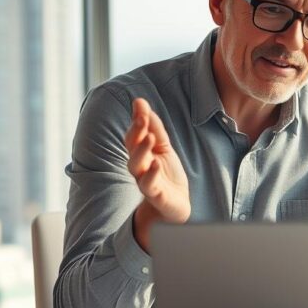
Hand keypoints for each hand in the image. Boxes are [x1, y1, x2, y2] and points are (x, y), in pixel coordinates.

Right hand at [125, 98, 190, 224]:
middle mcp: (139, 166)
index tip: (139, 103)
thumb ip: (154, 127)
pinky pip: (149, 184)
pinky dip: (151, 174)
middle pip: (132, 147)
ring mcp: (145, 180)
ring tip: (150, 138)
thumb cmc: (166, 174)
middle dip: (136, 132)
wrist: (176, 205)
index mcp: (141, 153)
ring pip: (136, 165)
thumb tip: (141, 102)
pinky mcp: (154, 195)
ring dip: (141, 150)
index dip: (137, 119)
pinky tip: (156, 163)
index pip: (135, 134)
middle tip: (142, 118)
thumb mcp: (163, 147)